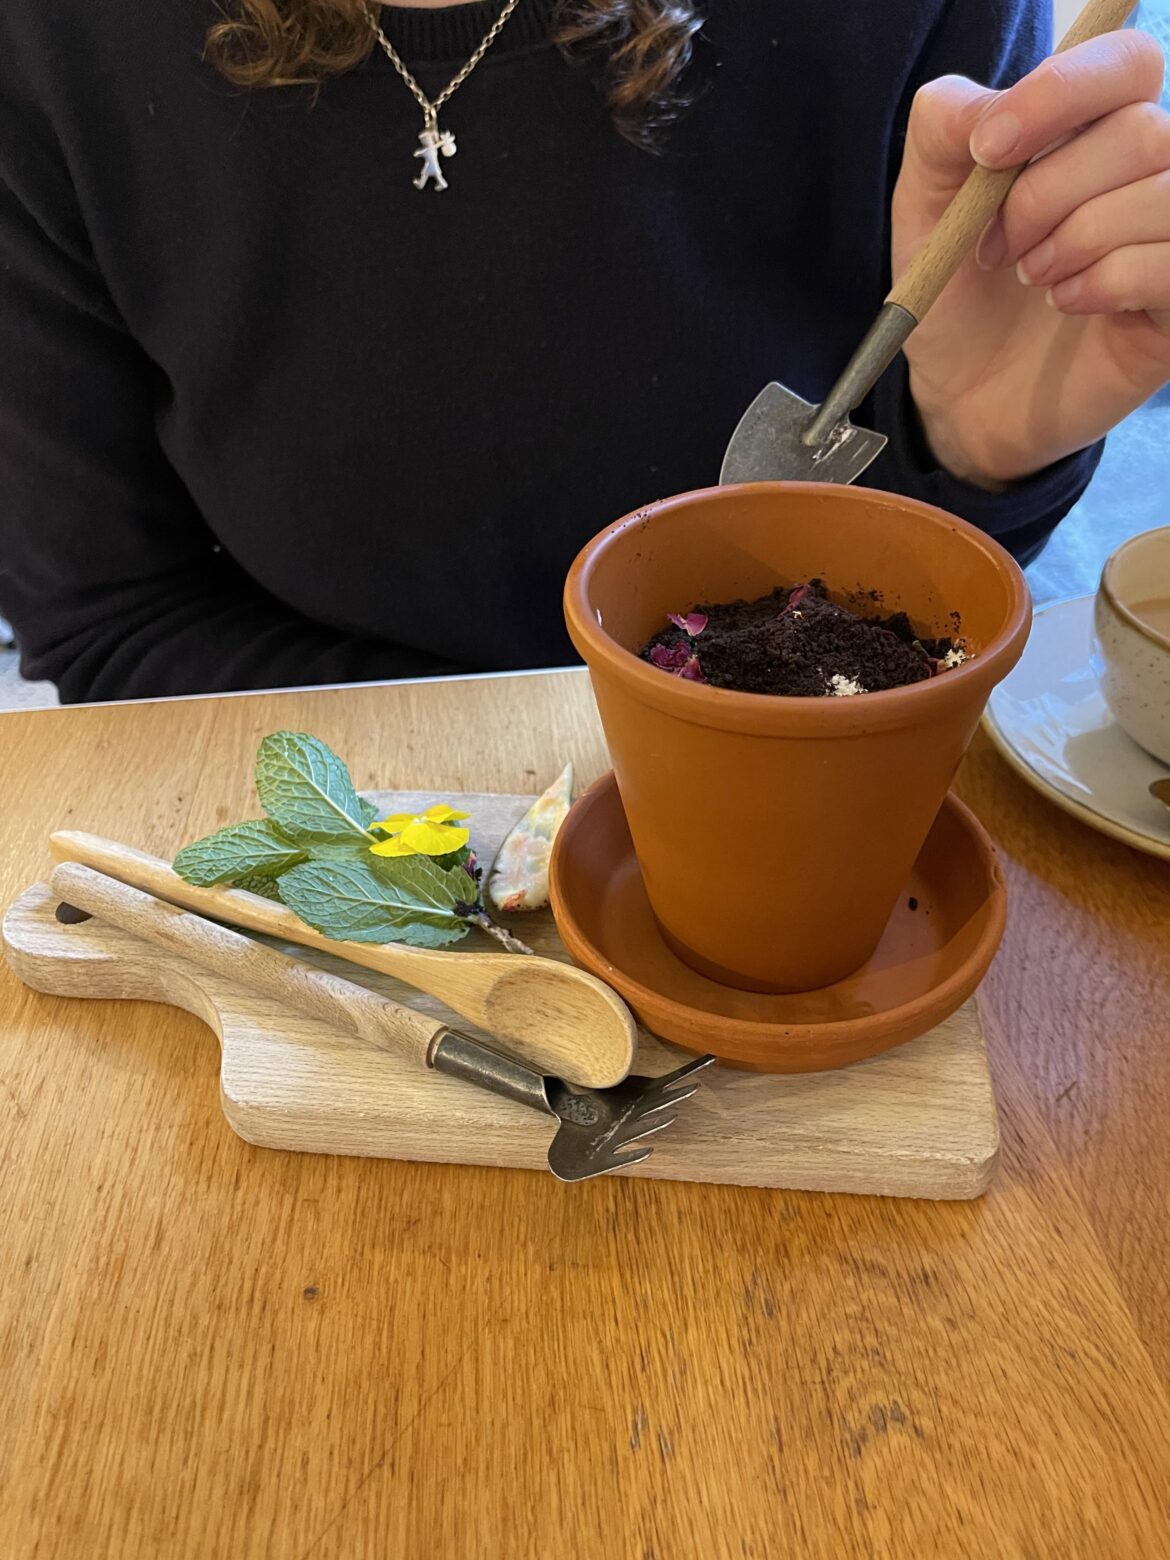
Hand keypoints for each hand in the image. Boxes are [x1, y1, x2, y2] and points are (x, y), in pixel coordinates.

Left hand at [893, 30, 1169, 487]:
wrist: (959, 397)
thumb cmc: (956, 296)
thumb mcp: (927, 207)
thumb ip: (942, 133)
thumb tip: (982, 108)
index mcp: (1097, 130)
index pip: (1127, 64)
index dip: (1062, 93)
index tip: (990, 148)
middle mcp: (1150, 175)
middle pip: (1142, 132)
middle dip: (1047, 193)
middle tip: (998, 249)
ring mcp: (1169, 238)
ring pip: (1161, 195)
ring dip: (1075, 239)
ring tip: (1032, 279)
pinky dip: (1105, 282)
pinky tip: (1069, 303)